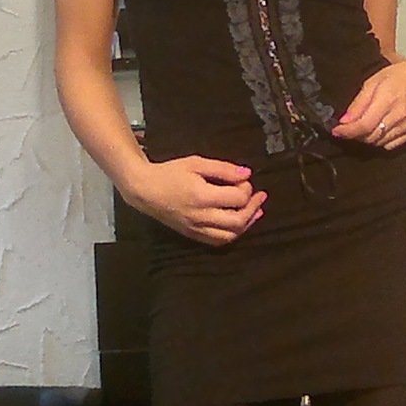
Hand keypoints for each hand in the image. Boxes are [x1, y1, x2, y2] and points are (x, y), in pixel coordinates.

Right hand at [123, 156, 265, 244]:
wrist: (145, 190)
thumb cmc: (170, 173)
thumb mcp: (196, 163)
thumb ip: (223, 169)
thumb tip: (247, 174)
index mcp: (202, 196)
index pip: (237, 198)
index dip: (247, 189)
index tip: (244, 180)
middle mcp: (201, 216)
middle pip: (238, 220)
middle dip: (253, 208)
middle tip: (260, 195)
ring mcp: (197, 229)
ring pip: (230, 235)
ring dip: (247, 224)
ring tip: (256, 211)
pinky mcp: (193, 235)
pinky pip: (218, 241)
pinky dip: (233, 234)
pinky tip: (240, 224)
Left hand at [333, 57, 405, 150]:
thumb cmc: (398, 76)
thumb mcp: (374, 82)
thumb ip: (359, 102)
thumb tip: (345, 120)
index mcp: (387, 99)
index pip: (364, 125)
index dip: (347, 131)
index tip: (336, 131)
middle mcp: (398, 115)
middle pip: (370, 136)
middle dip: (355, 135)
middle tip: (349, 127)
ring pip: (379, 142)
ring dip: (367, 138)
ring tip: (363, 127)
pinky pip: (390, 145)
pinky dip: (380, 141)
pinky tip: (377, 130)